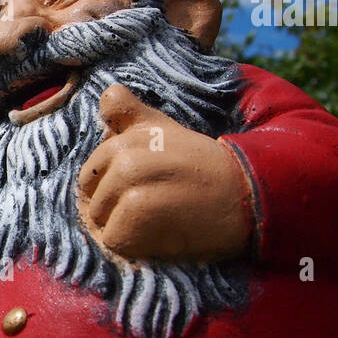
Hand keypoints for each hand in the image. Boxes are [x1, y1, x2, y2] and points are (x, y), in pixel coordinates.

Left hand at [77, 84, 253, 262]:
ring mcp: (129, 179)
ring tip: (156, 221)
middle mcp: (125, 152)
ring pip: (99, 216)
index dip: (107, 181)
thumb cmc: (204, 169)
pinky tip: (159, 237)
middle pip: (90, 191)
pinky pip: (113, 238)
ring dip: (121, 226)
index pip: (92, 167)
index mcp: (130, 134)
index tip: (138, 185)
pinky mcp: (137, 209)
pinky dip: (132, 245)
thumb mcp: (167, 131)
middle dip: (110, 204)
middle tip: (150, 207)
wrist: (247, 197)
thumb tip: (105, 92)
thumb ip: (131, 114)